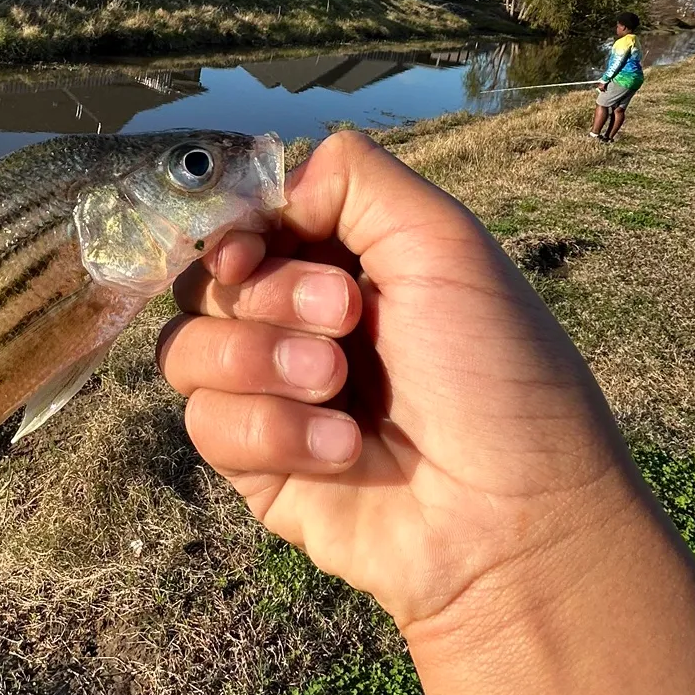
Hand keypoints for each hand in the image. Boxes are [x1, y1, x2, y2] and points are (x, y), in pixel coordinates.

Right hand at [157, 129, 643, 632]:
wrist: (510, 515)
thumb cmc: (494, 373)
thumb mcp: (444, 242)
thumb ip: (354, 180)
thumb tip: (272, 191)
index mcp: (343, 264)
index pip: (241, 225)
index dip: (233, 232)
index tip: (253, 251)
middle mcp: (298, 324)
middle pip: (202, 281)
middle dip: (267, 297)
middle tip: (346, 322)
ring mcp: (272, 396)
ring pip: (185, 351)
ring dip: (259, 362)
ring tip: (337, 387)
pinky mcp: (256, 466)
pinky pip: (206, 424)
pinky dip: (272, 431)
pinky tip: (342, 451)